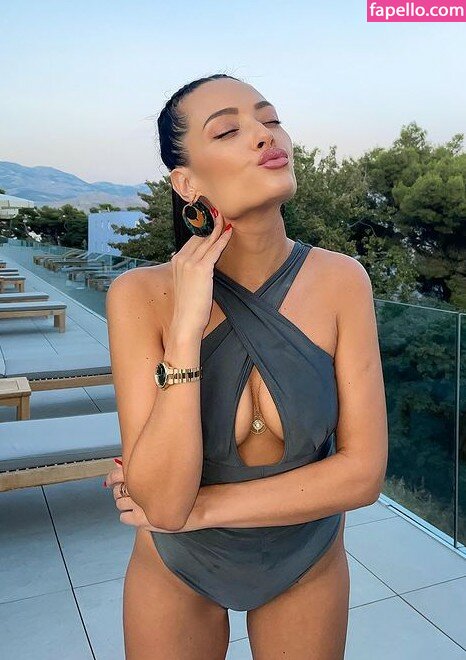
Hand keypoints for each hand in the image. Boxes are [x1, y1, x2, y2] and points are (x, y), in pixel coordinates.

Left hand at [103, 459, 205, 532]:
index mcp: (145, 472)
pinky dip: (126, 516)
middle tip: (123, 491)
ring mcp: (140, 505)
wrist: (201, 504)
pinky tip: (133, 515)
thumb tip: (142, 463)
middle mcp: (139, 488)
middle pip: (118, 488)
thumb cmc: (191, 487)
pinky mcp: (142, 520)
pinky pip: (124, 518)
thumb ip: (156, 467)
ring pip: (119, 503)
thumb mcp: (174, 469)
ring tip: (130, 503)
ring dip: (122, 503)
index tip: (114, 478)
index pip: (118, 473)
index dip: (114, 476)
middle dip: (118, 489)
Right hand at [170, 206, 232, 334]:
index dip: (204, 228)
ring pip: (207, 240)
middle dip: (211, 223)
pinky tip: (229, 231)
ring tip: (226, 216)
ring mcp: (189, 263)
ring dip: (218, 227)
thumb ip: (192, 271)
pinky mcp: (201, 269)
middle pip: (199, 236)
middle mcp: (181, 258)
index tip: (213, 217)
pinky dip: (222, 239)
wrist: (185, 322)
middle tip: (221, 210)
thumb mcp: (187, 284)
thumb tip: (203, 266)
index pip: (193, 239)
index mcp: (176, 260)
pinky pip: (214, 250)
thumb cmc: (189, 307)